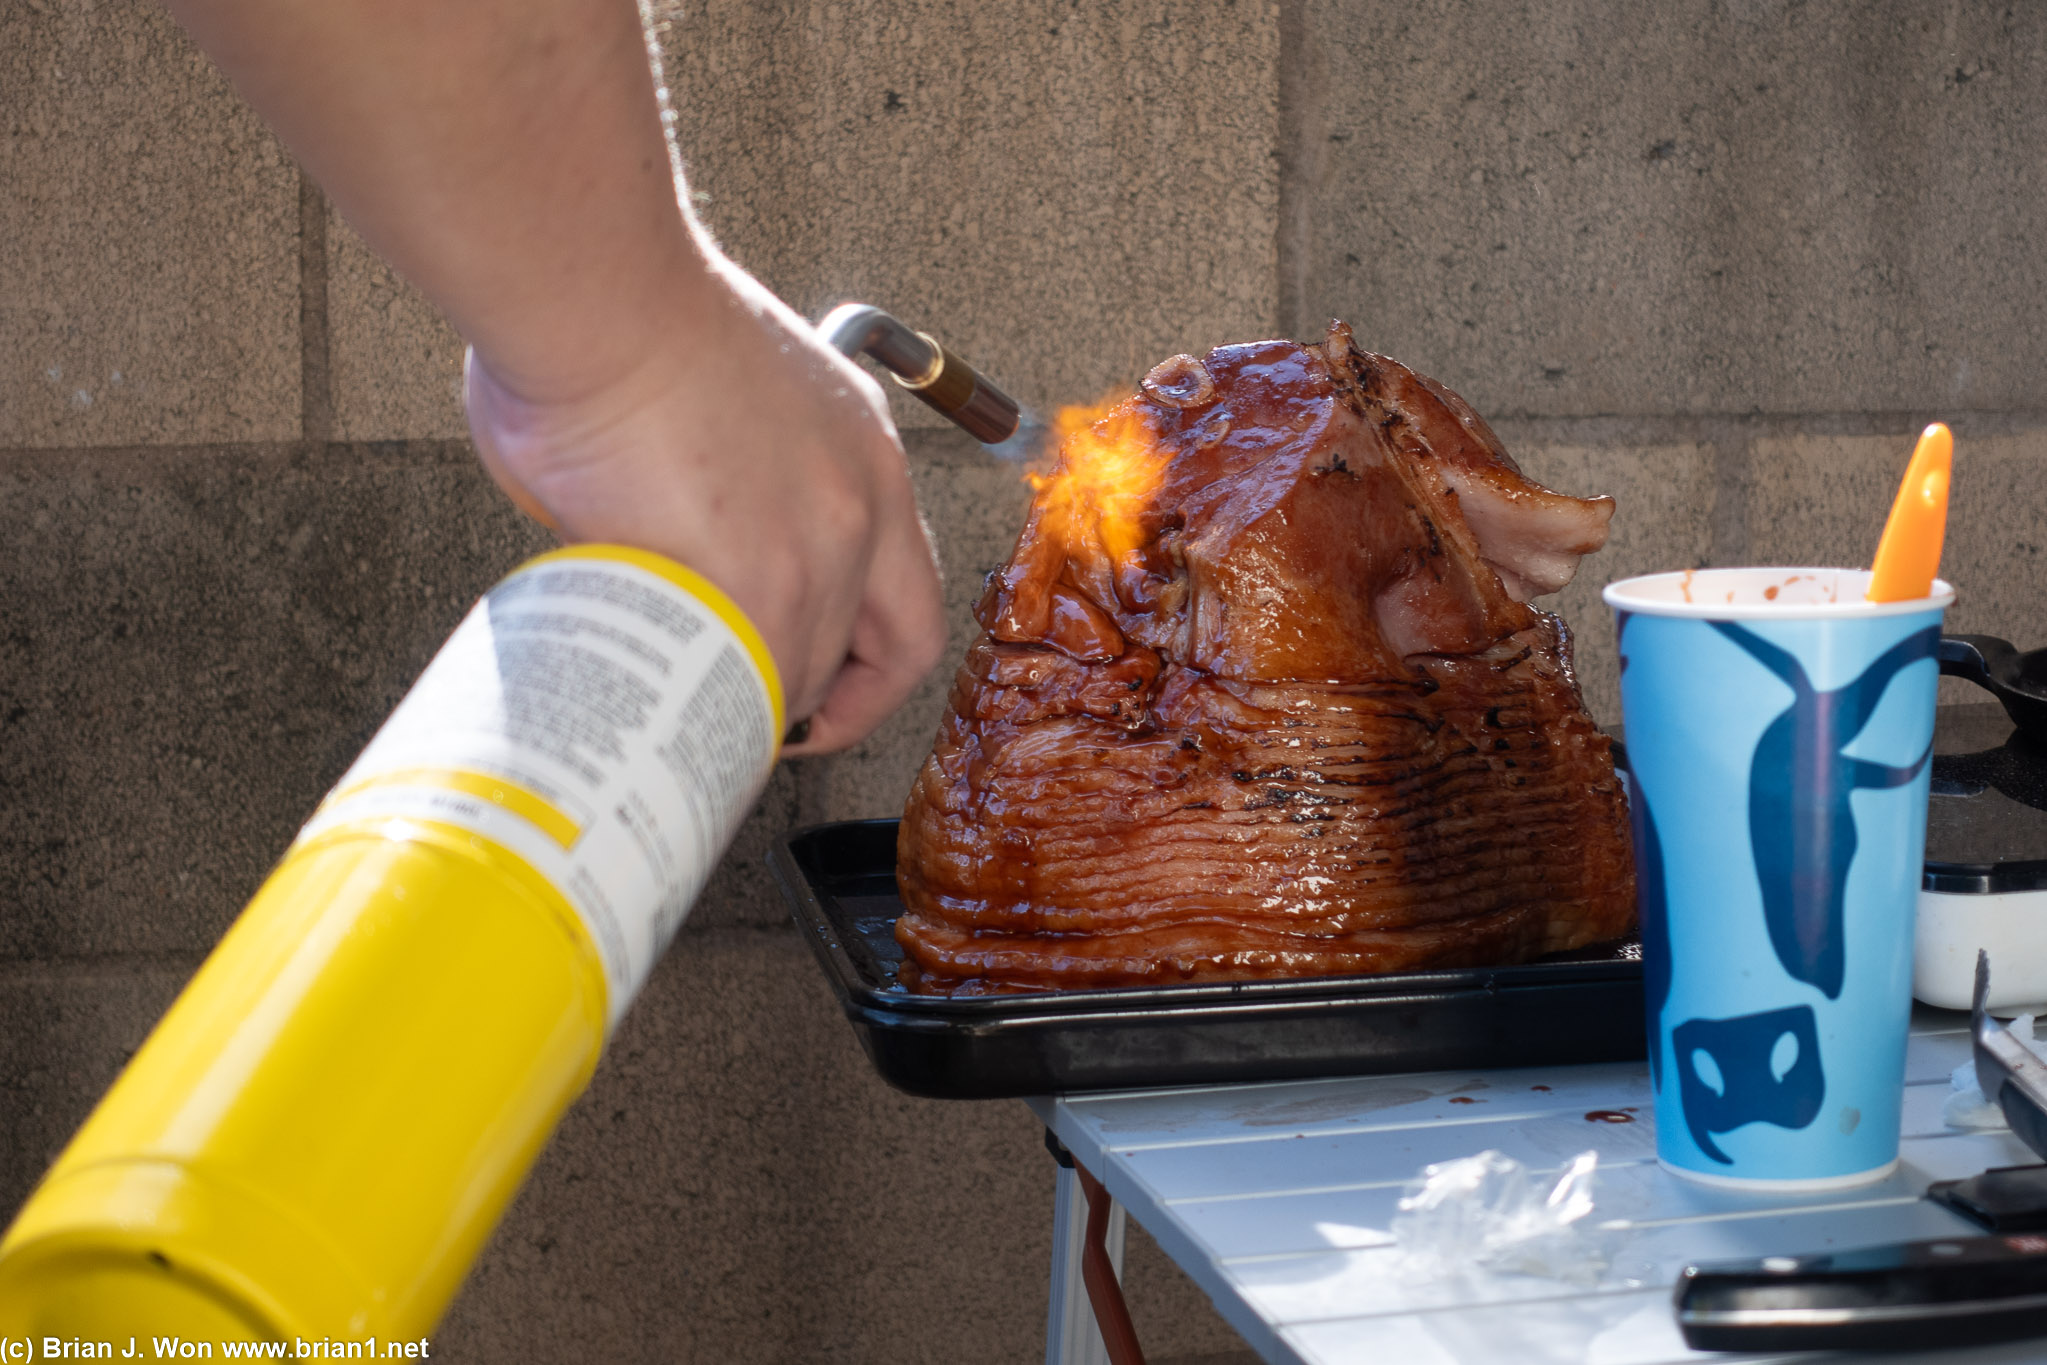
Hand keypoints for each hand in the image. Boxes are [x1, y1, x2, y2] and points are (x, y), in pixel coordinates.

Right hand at [465, 255, 946, 754]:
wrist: (594, 288)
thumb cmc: (626, 314)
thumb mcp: (734, 398)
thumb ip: (728, 479)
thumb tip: (660, 535)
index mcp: (864, 458)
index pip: (909, 609)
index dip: (869, 678)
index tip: (825, 705)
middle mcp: (860, 508)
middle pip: (858, 659)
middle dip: (799, 705)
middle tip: (738, 727)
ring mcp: (811, 551)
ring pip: (795, 681)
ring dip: (741, 712)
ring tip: (678, 724)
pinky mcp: (746, 579)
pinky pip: (735, 685)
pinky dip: (699, 715)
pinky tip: (655, 719)